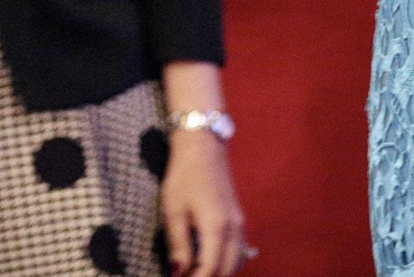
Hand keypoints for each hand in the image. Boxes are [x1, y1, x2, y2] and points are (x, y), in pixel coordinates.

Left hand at [160, 128, 245, 275]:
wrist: (203, 148)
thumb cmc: (184, 177)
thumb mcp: (174, 212)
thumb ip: (178, 246)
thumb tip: (177, 274)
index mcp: (217, 227)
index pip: (210, 270)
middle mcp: (234, 228)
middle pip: (227, 270)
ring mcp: (239, 223)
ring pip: (235, 262)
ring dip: (218, 272)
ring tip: (194, 272)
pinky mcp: (238, 219)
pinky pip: (238, 250)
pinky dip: (225, 263)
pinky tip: (208, 263)